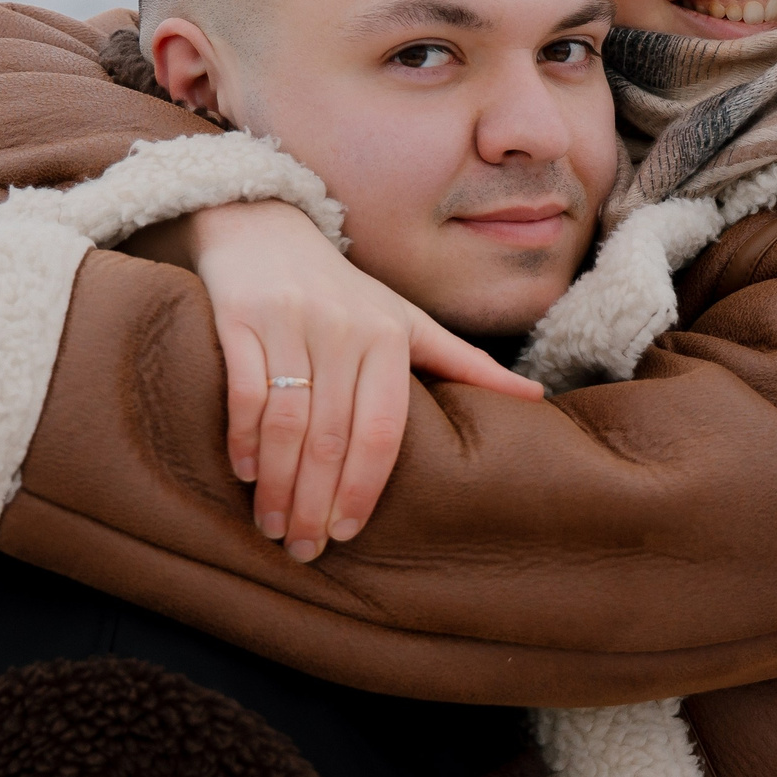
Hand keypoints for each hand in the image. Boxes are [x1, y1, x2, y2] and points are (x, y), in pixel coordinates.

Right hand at [181, 201, 545, 561]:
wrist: (267, 227)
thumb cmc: (345, 292)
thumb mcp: (408, 322)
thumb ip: (464, 365)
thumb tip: (537, 398)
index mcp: (388, 337)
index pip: (382, 430)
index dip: (364, 488)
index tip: (349, 533)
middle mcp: (343, 329)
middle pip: (332, 435)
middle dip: (315, 501)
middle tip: (305, 549)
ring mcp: (290, 322)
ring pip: (286, 422)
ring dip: (277, 484)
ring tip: (272, 526)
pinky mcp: (240, 317)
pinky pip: (244, 391)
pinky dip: (243, 437)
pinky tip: (244, 473)